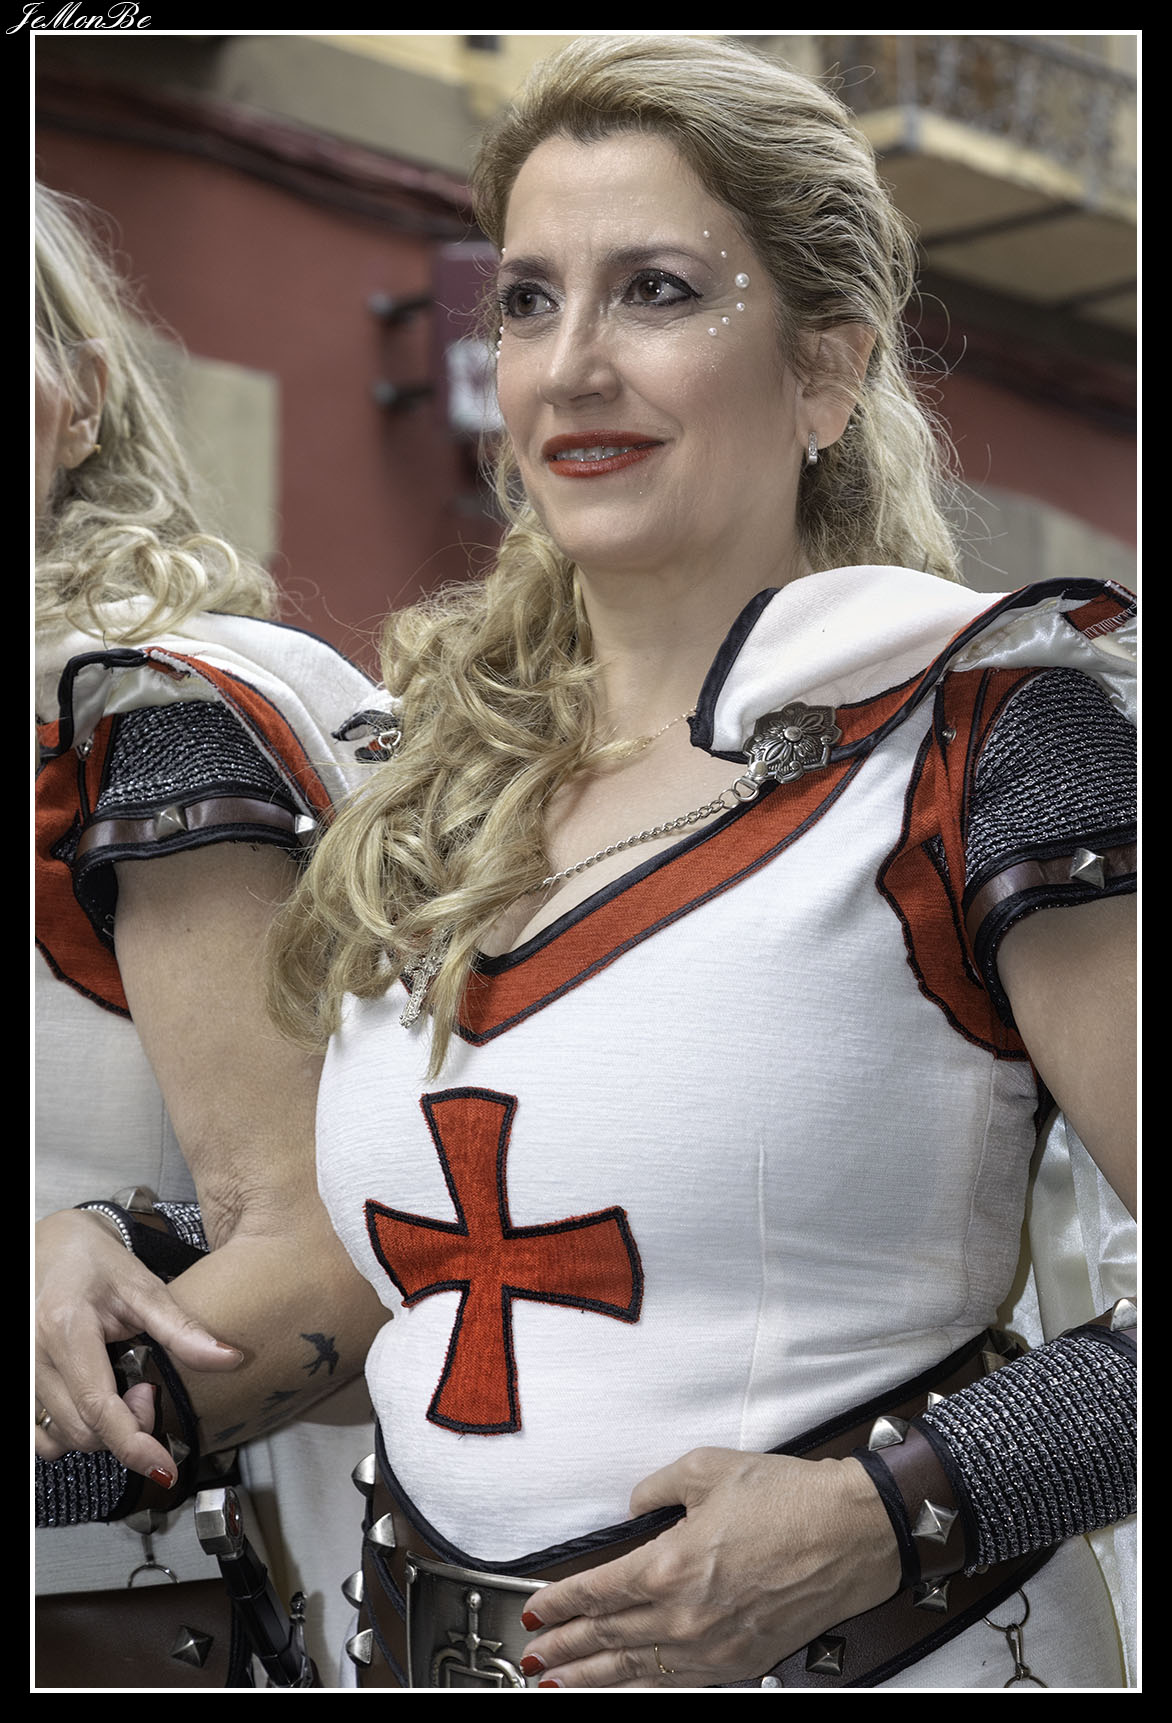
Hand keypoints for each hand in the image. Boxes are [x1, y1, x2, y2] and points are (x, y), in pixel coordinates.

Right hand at [34, 1209, 241, 1481]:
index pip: (99, 1408)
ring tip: (121, 1389)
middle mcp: (33, 1357)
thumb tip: (230, 1359)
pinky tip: (93, 1407)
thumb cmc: (95, 1262)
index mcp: (66, 1330)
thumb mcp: (143, 1286)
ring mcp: (22, 1374)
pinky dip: (70, 1434)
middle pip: (83, 1429)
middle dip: (127, 1427)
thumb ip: (182, 1328)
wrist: (50, 1245)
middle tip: (147, 1387)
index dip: (134, 1444)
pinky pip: (38, 1435)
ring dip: (101, 1432)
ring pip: (60, 1437)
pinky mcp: (21, 1386)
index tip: (165, 1467)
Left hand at [519, 1449, 900, 1687]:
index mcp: (671, 1566)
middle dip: (564, 1648)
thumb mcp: (708, 1468)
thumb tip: (634, 1506)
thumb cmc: (789, 1500)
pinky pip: (677, 1681)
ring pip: (636, 1671)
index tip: (535, 1611)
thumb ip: (657, 1488)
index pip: (597, 1592)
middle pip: (607, 1638)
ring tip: (558, 1684)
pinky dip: (642, 1686)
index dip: (559, 1604)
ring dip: (591, 1679)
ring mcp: (713, 1647)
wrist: (852, 1535)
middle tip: (533, 1655)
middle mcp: (685, 1616)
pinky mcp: (740, 1662)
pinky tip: (625, 1685)